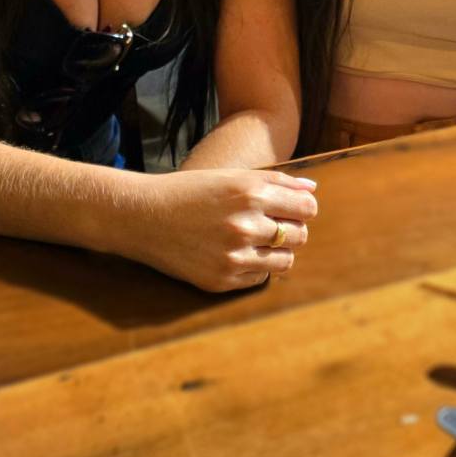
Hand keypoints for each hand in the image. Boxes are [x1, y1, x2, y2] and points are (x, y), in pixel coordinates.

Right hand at [134, 167, 317, 293]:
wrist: (143, 216)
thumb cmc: (190, 192)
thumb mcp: (232, 177)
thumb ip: (276, 182)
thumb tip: (312, 190)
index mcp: (250, 194)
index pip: (306, 209)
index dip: (303, 209)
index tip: (291, 211)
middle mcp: (245, 225)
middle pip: (299, 236)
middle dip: (291, 230)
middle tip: (270, 225)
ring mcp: (234, 256)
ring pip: (285, 261)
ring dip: (278, 252)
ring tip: (256, 241)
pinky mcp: (222, 279)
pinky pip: (260, 277)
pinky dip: (255, 266)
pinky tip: (235, 253)